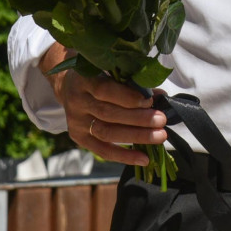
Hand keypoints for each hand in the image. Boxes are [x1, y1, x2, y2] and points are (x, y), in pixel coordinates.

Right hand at [39, 42, 166, 165]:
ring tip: (159, 136)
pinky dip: (124, 156)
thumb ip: (134, 83)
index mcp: (84, 80)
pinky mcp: (78, 137)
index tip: (150, 102)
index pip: (105, 90)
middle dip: (138, 119)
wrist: (69, 86)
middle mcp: (77, 101)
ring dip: (136, 136)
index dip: (128, 98)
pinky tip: (144, 158)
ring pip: (107, 133)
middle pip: (108, 114)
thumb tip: (161, 97)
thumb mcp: (111, 71)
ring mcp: (76, 121)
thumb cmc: (99, 75)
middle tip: (161, 121)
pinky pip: (102, 150)